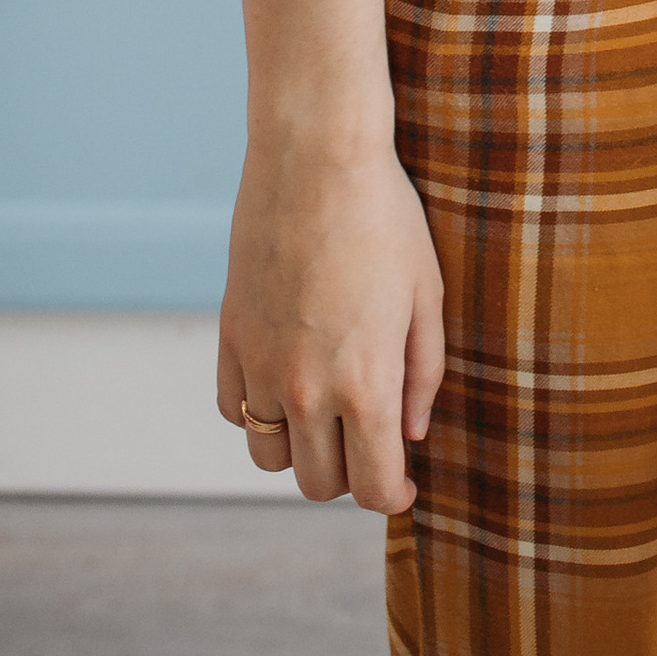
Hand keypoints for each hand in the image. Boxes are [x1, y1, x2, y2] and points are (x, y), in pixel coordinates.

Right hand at [217, 128, 444, 510]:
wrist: (316, 158)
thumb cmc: (385, 219)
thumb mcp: (427, 295)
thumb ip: (424, 375)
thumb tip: (411, 435)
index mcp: (366, 383)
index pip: (371, 487)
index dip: (392, 497)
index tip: (403, 485)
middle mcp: (307, 389)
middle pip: (317, 484)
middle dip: (349, 473)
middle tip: (370, 437)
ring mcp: (260, 366)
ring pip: (270, 457)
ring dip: (300, 449)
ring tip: (328, 410)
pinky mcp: (229, 339)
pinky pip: (235, 410)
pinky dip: (258, 410)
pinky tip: (286, 378)